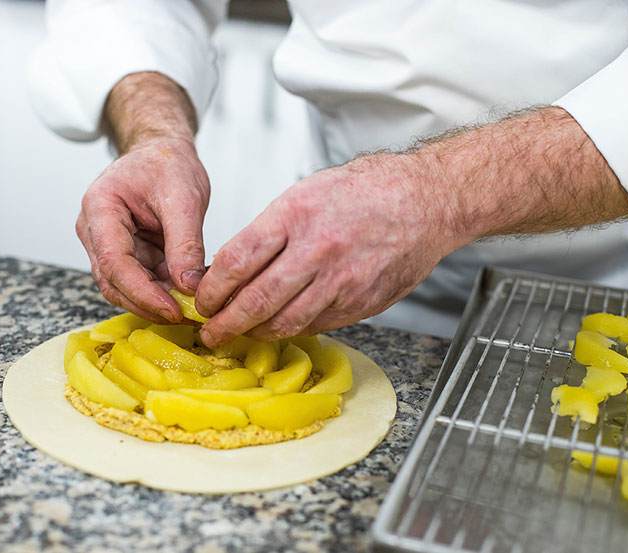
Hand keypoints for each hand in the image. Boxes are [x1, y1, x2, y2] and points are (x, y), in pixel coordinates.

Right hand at [76, 137, 209, 322]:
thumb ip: (186, 242)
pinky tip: (184, 293)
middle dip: (148, 303)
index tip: (172, 310)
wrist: (162, 152)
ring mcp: (105, 243)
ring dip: (155, 299)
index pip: (113, 262)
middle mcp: (94, 229)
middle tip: (185, 316)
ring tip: (188, 305)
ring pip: (123, 287)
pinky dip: (161, 290)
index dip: (142, 292)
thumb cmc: (167, 162)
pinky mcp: (122, 253)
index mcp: (100, 207)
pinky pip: (139, 280)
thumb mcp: (184, 197)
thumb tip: (189, 285)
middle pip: (113, 281)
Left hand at [195, 154, 464, 346]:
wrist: (426, 202)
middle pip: (256, 301)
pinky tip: (281, 324)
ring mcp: (341, 281)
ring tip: (242, 332)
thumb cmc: (367, 191)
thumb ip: (269, 231)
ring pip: (284, 322)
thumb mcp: (306, 193)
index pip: (237, 261)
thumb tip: (232, 266)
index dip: (212, 289)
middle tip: (210, 332)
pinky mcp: (361, 303)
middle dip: (225, 324)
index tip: (201, 300)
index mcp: (296, 215)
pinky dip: (292, 328)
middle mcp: (317, 250)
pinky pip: (315, 325)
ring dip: (256, 332)